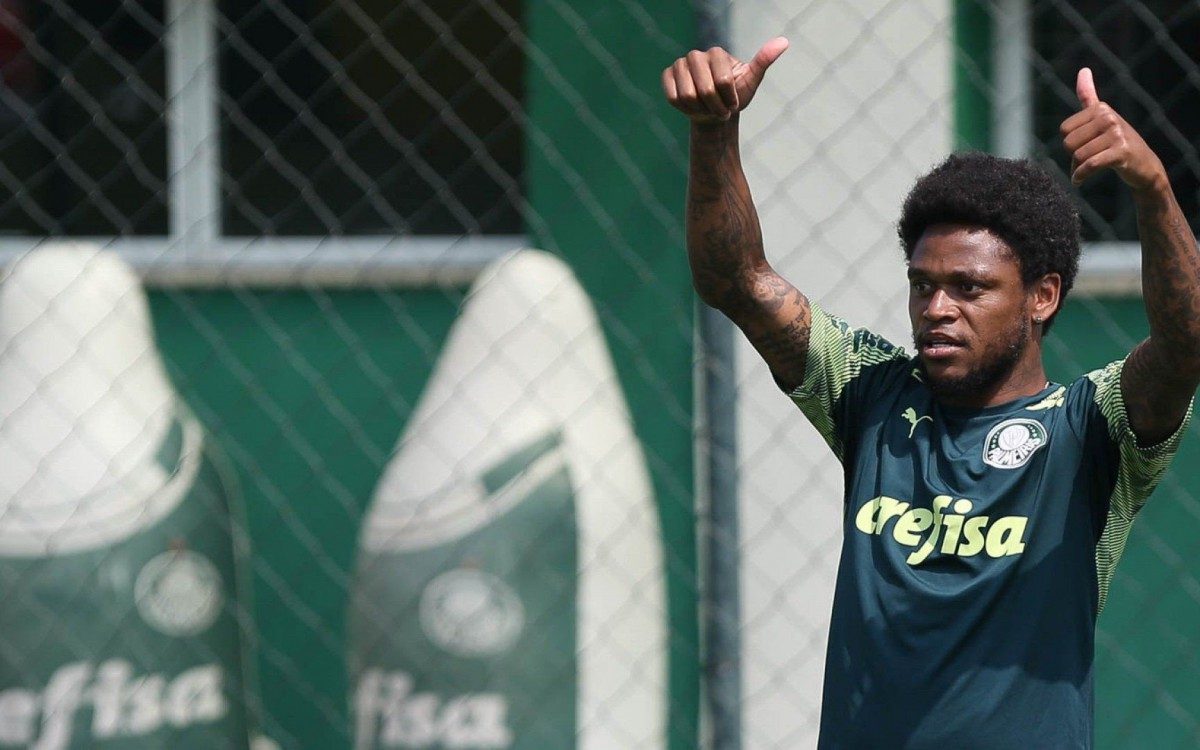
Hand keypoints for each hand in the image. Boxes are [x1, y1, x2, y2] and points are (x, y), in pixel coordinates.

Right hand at [662, 37, 788, 123]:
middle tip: (721, 110)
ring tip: (707, 108)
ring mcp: (679, 64)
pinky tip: (692, 107)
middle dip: (715, 107)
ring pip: (687, 96)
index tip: (733, 104)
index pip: (723, 81)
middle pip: (705, 90)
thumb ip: (763, 61)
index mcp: (717, 52)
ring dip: (700, 110)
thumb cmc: (735, 96)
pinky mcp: (667, 76)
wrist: (714, 111)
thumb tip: (784, 41)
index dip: (729, 100)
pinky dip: (685, 109)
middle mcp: (696, 55)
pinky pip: (673, 97)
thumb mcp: (751, 81)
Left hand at [1060, 68, 1165, 191]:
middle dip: (1073, 157)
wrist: (1144, 166)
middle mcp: (1108, 117)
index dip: (1070, 143)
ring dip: (1078, 169)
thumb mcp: (1103, 118)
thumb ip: (1089, 96)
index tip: (1084, 146)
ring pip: (1078, 156)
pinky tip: (1078, 182)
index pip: (1064, 129)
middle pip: (1068, 143)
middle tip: (1087, 160)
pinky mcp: (1121, 151)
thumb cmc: (1117, 142)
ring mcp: (1116, 133)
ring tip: (1088, 170)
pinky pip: (1090, 165)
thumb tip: (1083, 70)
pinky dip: (1080, 176)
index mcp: (1100, 108)